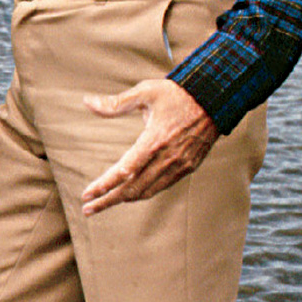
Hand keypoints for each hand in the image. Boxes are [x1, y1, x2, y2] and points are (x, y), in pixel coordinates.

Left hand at [80, 79, 217, 212]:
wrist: (215, 99)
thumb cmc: (177, 93)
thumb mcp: (145, 92)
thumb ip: (116, 103)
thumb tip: (87, 102)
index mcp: (155, 140)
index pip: (124, 171)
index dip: (104, 185)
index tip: (86, 194)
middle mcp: (168, 157)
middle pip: (133, 188)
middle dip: (108, 200)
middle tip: (87, 208)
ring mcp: (180, 165)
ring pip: (147, 191)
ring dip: (124, 200)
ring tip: (103, 204)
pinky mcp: (188, 167)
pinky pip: (162, 186)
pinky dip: (143, 193)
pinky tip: (131, 194)